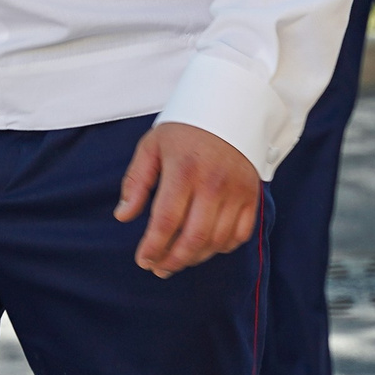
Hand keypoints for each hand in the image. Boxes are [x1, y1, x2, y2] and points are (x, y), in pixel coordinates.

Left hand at [115, 122, 260, 277]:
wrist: (229, 107)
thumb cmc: (185, 128)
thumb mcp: (152, 146)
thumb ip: (136, 181)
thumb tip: (123, 215)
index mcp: (184, 170)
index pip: (166, 221)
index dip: (153, 247)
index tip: (143, 260)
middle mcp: (214, 183)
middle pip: (193, 239)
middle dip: (172, 261)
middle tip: (158, 268)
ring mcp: (237, 191)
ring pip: (216, 241)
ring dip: (195, 258)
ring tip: (177, 260)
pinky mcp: (251, 195)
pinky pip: (240, 235)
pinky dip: (222, 247)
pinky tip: (205, 246)